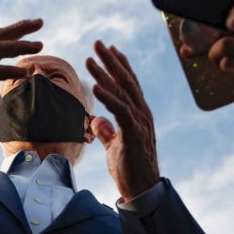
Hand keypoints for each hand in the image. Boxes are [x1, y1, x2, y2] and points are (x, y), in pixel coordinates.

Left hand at [86, 41, 158, 202]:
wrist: (142, 190)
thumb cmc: (129, 168)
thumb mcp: (114, 146)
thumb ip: (107, 132)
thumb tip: (97, 120)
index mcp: (138, 113)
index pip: (129, 83)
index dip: (120, 64)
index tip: (110, 48)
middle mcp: (142, 113)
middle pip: (126, 80)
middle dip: (111, 60)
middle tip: (98, 43)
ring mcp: (140, 121)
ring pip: (122, 91)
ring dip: (105, 73)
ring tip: (90, 59)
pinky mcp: (134, 133)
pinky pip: (120, 110)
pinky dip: (108, 96)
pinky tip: (96, 86)